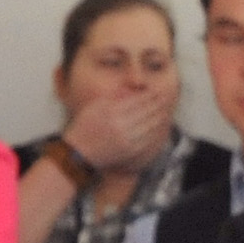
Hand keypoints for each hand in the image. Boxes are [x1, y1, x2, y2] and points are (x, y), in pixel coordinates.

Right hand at [65, 62, 180, 175]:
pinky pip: (148, 138)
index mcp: (111, 111)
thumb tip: (131, 89)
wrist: (78, 153)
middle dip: (158, 104)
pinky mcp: (129, 150)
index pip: (137, 101)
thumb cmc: (85, 127)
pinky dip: (155, 130)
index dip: (149, 95)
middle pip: (146, 112)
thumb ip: (113, 97)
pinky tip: (158, 125)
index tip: (156, 90)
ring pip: (150, 125)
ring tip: (165, 109)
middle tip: (165, 97)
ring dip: (159, 116)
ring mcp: (126, 139)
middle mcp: (120, 125)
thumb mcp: (95, 106)